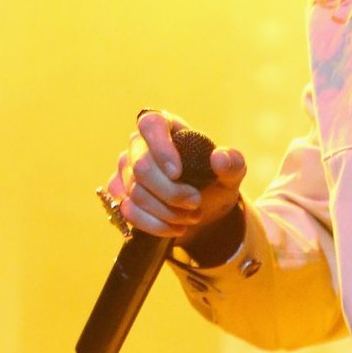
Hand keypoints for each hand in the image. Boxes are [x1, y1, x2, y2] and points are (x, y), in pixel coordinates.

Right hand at [103, 109, 246, 246]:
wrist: (202, 210)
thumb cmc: (215, 182)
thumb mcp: (231, 173)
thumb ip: (232, 163)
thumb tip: (219, 157)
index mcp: (168, 127)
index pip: (151, 124)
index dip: (161, 148)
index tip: (178, 173)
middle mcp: (140, 144)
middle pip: (142, 167)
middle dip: (171, 192)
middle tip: (196, 203)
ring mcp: (125, 168)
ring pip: (135, 193)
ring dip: (167, 211)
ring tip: (192, 217)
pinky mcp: (119, 193)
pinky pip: (128, 211)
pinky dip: (155, 224)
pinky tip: (175, 228)